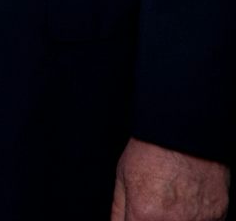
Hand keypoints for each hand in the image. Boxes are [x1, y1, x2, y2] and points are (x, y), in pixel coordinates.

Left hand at [112, 138, 229, 220]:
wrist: (186, 129)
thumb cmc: (151, 150)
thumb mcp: (123, 178)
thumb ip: (119, 211)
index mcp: (145, 214)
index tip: (136, 216)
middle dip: (152, 220)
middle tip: (153, 208)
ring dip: (176, 220)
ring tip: (171, 204)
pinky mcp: (220, 214)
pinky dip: (195, 219)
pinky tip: (187, 204)